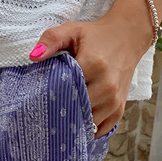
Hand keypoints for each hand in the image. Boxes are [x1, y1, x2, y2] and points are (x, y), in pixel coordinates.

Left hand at [29, 0, 155, 137]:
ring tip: (62, 116)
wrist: (127, 38)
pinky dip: (89, 129)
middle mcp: (106, 85)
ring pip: (88, 122)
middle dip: (61, 110)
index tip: (40, 96)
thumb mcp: (72, 31)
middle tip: (48, 110)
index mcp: (93, 64)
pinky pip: (101, 129)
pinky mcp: (120, 109)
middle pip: (76, 108)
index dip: (50, 94)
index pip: (65, 88)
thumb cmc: (95, 36)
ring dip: (75, 121)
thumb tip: (34, 57)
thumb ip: (51, 40)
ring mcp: (114, 100)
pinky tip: (78, 123)